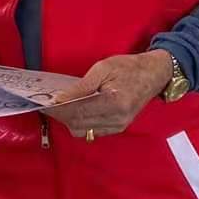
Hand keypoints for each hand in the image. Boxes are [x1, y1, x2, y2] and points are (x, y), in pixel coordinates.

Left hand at [45, 50, 171, 138]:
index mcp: (115, 102)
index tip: (43, 104)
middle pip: (78, 123)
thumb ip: (81, 86)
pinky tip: (72, 112)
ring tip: (57, 108)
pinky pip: (91, 131)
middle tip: (45, 105)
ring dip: (67, 121)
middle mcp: (117, 119)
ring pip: (82, 130)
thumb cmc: (129, 67)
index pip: (78, 111)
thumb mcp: (103, 68)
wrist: (154, 74)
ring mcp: (118, 126)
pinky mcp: (117, 128)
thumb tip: (60, 99)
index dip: (58, 110)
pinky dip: (78, 123)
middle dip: (59, 116)